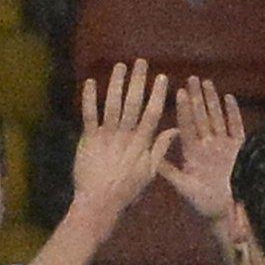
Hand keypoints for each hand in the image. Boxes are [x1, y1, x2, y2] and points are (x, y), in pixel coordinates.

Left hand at [72, 59, 175, 223]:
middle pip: (133, 103)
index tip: (162, 77)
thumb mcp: (149, 172)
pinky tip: (89, 82)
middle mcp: (125, 135)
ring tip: (120, 66)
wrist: (99, 202)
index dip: (157, 94)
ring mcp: (106, 136)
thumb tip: (176, 130)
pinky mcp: (88, 139)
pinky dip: (88, 98)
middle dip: (137, 81)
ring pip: (112, 104)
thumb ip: (160, 149)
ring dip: (115, 83)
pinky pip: (89, 115)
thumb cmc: (126, 190)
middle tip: (141, 62)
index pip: (152, 113)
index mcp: (141, 143)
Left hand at [159, 76, 244, 221]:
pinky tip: (229, 97)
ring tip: (206, 82)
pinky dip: (233, 114)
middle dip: (196, 98)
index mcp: (192, 153)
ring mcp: (224, 146)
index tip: (178, 92)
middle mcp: (207, 146)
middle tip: (191, 78)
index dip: (184, 110)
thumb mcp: (183, 186)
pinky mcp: (240, 150)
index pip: (187, 127)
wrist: (226, 214)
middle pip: (201, 117)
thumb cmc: (203, 204)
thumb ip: (169, 170)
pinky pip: (236, 128)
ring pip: (217, 118)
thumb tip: (151, 157)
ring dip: (212, 101)